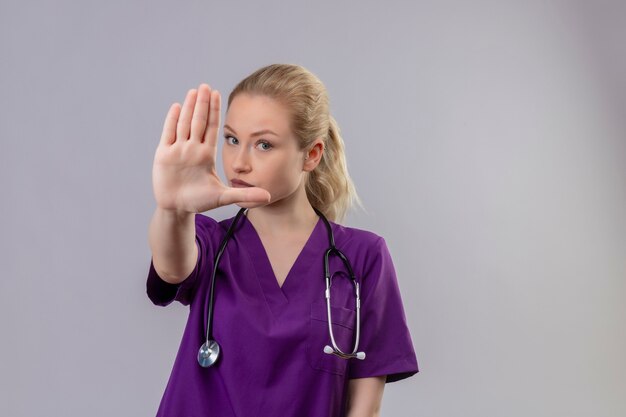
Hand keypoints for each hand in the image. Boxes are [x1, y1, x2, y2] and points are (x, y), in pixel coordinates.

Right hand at [152, 84, 270, 212]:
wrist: (177, 208)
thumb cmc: (199, 201)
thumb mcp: (224, 196)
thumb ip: (245, 194)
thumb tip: (269, 197)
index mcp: (206, 155)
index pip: (211, 128)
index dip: (214, 111)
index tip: (218, 94)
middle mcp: (192, 149)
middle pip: (198, 122)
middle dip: (202, 104)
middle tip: (206, 86)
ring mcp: (178, 151)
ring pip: (184, 124)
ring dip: (189, 107)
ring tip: (194, 91)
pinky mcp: (164, 155)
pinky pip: (168, 134)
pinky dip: (172, 121)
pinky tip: (177, 107)